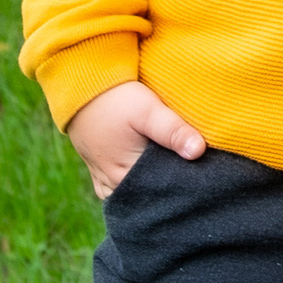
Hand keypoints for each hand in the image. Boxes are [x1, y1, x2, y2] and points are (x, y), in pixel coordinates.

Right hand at [68, 81, 206, 200]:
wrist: (79, 86)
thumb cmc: (115, 99)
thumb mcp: (148, 111)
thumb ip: (174, 131)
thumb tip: (199, 152)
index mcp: (126, 178)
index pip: (163, 194)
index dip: (185, 186)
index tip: (203, 175)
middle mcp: (113, 185)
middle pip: (149, 196)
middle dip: (170, 188)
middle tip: (194, 173)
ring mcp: (104, 179)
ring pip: (134, 193)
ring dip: (151, 186)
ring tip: (172, 172)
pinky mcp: (98, 169)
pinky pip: (119, 187)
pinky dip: (135, 183)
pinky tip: (148, 172)